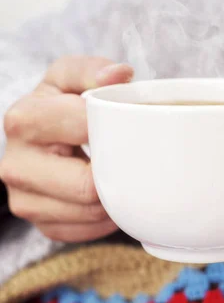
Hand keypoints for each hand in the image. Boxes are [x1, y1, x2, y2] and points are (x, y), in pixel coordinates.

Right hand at [0, 56, 132, 241]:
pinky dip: (104, 219)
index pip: (86, 132)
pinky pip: (85, 232)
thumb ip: (92, 70)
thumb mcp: (68, 76)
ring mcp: (24, 200)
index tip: (129, 129)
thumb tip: (119, 75)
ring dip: (112, 198)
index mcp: (24, 120)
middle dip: (114, 173)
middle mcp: (15, 164)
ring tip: (116, 176)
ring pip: (90, 213)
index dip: (116, 132)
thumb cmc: (58, 105)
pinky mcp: (39, 224)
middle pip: (87, 186)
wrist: (34, 138)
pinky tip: (106, 197)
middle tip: (128, 159)